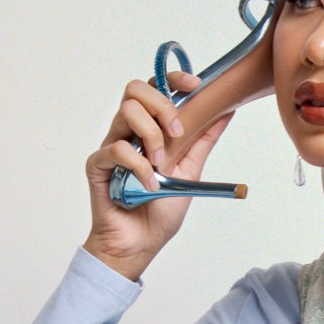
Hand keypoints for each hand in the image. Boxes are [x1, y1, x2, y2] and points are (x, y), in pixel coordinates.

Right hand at [82, 71, 234, 280]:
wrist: (140, 244)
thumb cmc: (159, 211)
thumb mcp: (191, 171)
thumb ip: (204, 141)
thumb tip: (226, 112)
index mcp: (149, 128)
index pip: (154, 88)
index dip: (173, 79)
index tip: (195, 85)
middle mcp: (128, 132)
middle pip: (135, 89)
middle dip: (162, 104)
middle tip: (177, 133)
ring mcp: (111, 146)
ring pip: (126, 112)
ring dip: (151, 136)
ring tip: (160, 165)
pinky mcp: (98, 165)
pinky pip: (116, 149)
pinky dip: (138, 166)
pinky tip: (148, 184)